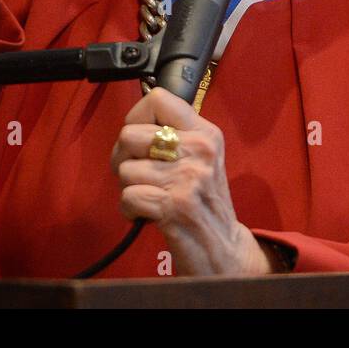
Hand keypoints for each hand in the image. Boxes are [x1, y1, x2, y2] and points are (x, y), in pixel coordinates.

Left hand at [110, 87, 272, 275]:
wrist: (225, 249)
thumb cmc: (204, 202)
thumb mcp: (202, 159)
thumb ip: (175, 136)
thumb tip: (134, 121)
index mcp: (206, 133)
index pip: (159, 98)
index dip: (137, 118)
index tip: (141, 141)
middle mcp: (200, 150)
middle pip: (129, 134)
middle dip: (123, 158)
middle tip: (139, 174)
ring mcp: (188, 178)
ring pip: (125, 169)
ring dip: (129, 187)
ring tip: (150, 196)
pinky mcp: (175, 206)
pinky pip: (127, 196)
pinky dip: (129, 210)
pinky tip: (147, 214)